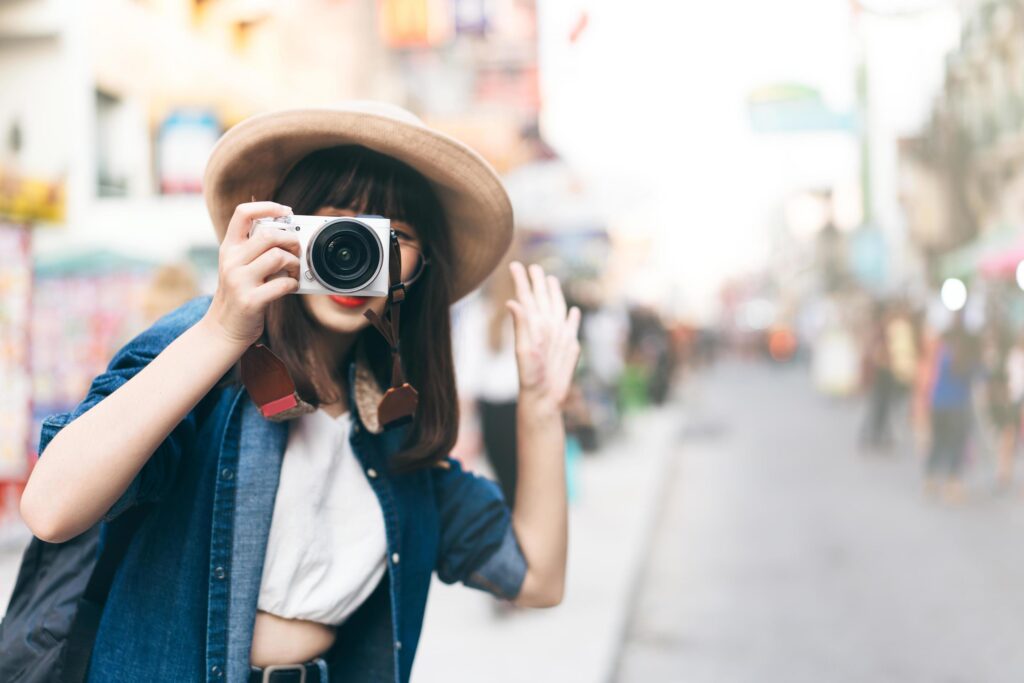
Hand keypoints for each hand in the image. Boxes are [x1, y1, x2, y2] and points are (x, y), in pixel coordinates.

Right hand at [204, 202, 300, 346]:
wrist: (223, 329)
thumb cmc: (238, 294)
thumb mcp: (238, 265)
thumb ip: (255, 248)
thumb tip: (286, 230)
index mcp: (229, 248)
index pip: (243, 213)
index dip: (266, 206)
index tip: (285, 211)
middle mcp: (231, 261)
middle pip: (269, 234)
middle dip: (291, 240)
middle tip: (296, 251)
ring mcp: (239, 281)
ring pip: (278, 257)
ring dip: (295, 264)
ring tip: (293, 272)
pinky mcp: (251, 300)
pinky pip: (283, 284)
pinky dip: (293, 284)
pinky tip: (290, 286)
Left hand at [507, 262, 581, 409]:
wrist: (545, 396)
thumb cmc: (530, 376)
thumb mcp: (524, 350)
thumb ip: (520, 325)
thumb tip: (512, 302)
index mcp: (532, 325)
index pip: (525, 297)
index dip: (521, 281)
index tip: (515, 265)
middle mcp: (545, 327)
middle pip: (541, 299)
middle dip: (538, 282)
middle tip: (534, 267)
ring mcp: (558, 335)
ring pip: (556, 308)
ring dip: (554, 294)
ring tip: (551, 280)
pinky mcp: (570, 346)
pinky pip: (572, 327)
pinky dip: (573, 318)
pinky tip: (573, 311)